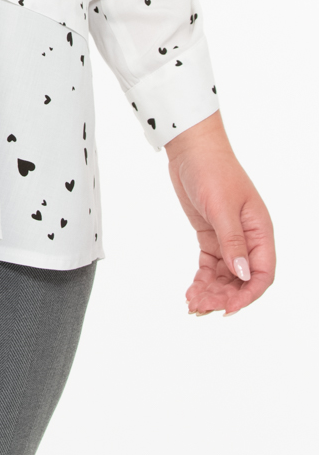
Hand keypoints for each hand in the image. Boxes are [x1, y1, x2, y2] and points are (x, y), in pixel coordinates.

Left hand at [165, 111, 274, 316]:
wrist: (191, 147)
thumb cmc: (212, 170)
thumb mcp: (221, 207)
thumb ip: (232, 242)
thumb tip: (243, 275)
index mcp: (260, 231)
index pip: (263, 273)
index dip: (248, 294)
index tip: (228, 308)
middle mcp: (247, 238)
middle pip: (242, 279)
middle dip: (224, 296)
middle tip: (202, 306)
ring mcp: (228, 237)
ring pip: (225, 275)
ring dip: (212, 291)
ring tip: (193, 303)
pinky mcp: (210, 235)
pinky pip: (211, 265)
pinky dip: (202, 279)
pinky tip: (191, 291)